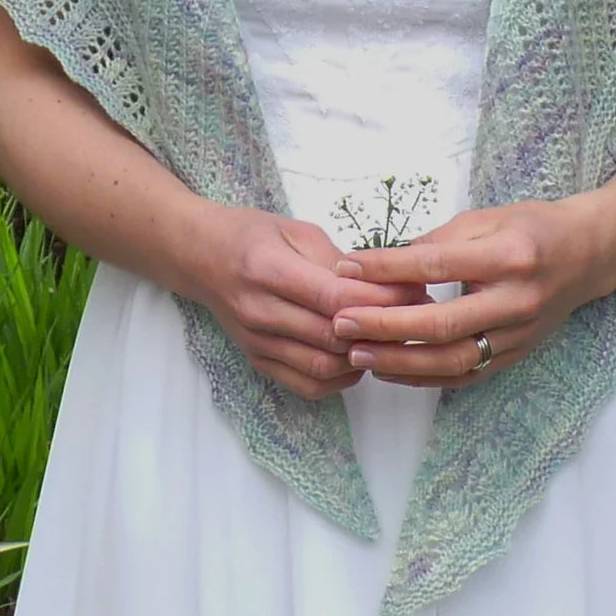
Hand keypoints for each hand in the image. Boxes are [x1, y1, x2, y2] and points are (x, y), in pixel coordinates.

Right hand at [189, 203, 429, 400]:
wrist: (199, 257)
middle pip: (333, 337)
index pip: (335, 297)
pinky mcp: (258, 362)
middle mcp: (260, 312)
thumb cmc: (251, 234)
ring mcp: (257, 343)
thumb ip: (337, 261)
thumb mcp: (296, 230)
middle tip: (415, 316)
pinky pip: (308, 385)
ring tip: (391, 337)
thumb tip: (388, 285)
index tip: (414, 290)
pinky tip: (358, 358)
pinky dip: (340, 378)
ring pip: (324, 367)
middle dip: (382, 329)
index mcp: (268, 269)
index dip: (381, 299)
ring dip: (364, 357)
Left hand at [329, 195, 605, 387]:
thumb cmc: (533, 227)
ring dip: (398, 362)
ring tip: (356, 353)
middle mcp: (516, 301)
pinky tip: (390, 370)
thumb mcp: (488, 217)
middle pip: (440, 323)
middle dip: (384, 326)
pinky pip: (464, 375)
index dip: (386, 267)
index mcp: (509, 256)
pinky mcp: (516, 356)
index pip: (436, 265)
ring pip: (451, 360)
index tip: (346, 266)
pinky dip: (423, 376)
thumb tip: (385, 261)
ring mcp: (519, 335)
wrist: (589, 255)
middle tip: (340, 322)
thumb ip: (439, 240)